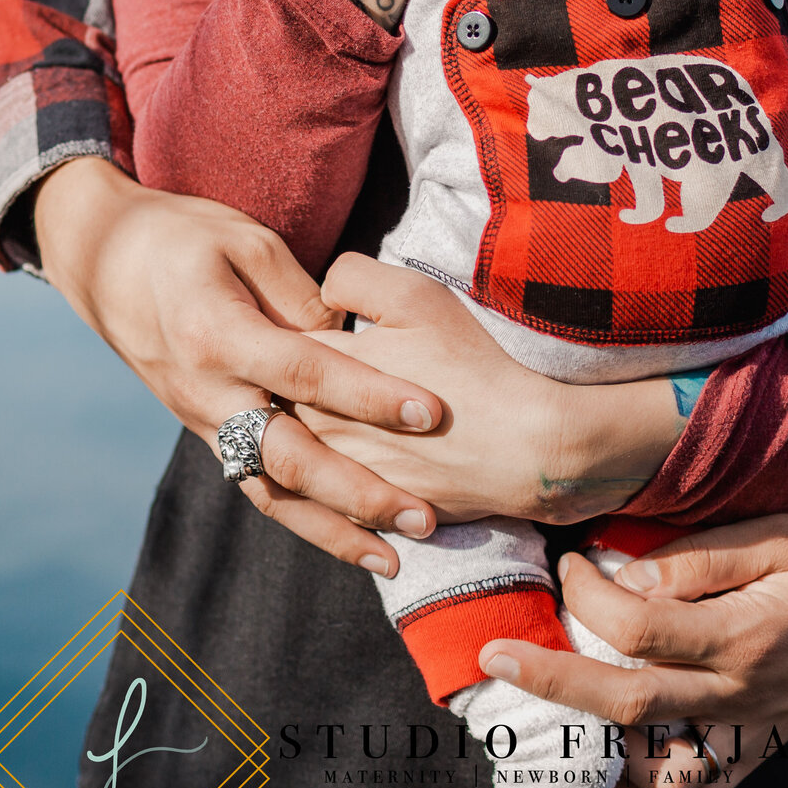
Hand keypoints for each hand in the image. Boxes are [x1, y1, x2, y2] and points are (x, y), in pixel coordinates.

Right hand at [30, 158, 443, 574]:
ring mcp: (203, 421)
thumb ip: (300, 292)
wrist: (104, 264)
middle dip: (359, 495)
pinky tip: (351, 543)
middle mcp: (208, 391)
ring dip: (333, 531)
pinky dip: (303, 520)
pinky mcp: (206, 434)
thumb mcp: (243, 240)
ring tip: (395, 560)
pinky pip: (256, 487)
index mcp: (218, 333)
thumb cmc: (181, 238)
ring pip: (270, 492)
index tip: (431, 412)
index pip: (306, 373)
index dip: (370, 394)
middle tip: (425, 517)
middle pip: (289, 457)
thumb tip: (353, 337)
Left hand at [298, 255, 682, 523]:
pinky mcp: (359, 509)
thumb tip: (320, 291)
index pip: (268, 345)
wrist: (520, 448)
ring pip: (288, 455)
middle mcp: (312, 424)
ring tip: (301, 420)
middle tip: (269, 376)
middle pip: (266, 403)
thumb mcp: (414, 297)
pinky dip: (320, 486)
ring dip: (288, 439)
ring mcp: (333, 473)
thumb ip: (351, 278)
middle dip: (267, 388)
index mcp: (315, 368)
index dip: (271, 332)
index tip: (272, 325)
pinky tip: (331, 469)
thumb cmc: (468, 365)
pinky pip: (321, 499)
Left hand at [471, 488, 787, 787]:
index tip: (568, 560)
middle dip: (552, 680)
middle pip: (629, 702)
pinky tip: (614, 751)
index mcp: (747, 634)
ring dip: (593, 739)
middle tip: (493, 657)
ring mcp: (754, 724)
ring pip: (656, 760)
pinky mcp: (762, 740)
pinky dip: (650, 786)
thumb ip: (702, 556)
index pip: (639, 627)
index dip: (587, 593)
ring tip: (546, 705)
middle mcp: (746, 690)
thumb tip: (627, 573)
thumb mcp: (782, 531)